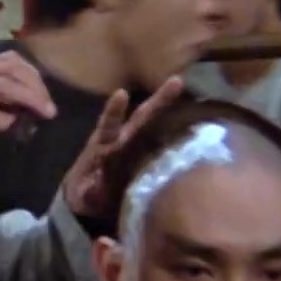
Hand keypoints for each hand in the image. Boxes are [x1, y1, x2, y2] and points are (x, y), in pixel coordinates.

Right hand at [0, 52, 55, 173]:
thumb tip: (25, 109)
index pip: (7, 59)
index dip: (32, 73)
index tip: (44, 94)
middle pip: (9, 69)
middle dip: (35, 86)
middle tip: (49, 108)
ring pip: (2, 85)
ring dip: (28, 99)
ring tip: (43, 115)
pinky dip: (3, 122)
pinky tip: (9, 129)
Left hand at [61, 77, 183, 218]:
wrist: (90, 199)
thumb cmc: (86, 195)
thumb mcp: (85, 196)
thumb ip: (91, 192)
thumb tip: (94, 190)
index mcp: (104, 147)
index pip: (109, 127)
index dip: (114, 112)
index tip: (121, 94)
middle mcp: (121, 140)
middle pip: (140, 118)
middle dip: (157, 100)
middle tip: (177, 81)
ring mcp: (134, 145)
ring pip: (151, 123)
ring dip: (165, 105)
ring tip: (182, 85)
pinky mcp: (145, 155)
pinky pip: (161, 140)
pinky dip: (177, 130)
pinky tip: (196, 122)